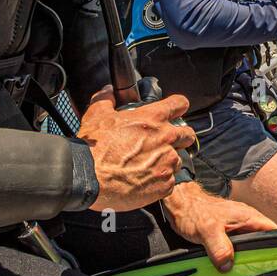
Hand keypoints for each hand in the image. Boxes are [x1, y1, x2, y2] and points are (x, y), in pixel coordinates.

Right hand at [77, 87, 195, 211]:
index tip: (175, 112)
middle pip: (188, 134)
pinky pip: (170, 182)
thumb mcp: (97, 115)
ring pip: (178, 160)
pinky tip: (145, 182)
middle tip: (165, 144)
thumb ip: (106, 100)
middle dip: (181, 137)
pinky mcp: (165, 184)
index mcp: (153, 118)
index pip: (180, 104)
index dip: (178, 107)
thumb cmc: (94, 147)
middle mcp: (166, 138)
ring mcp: (167, 162)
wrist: (88, 177)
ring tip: (147, 167)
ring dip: (167, 162)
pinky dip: (160, 182)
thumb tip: (108, 91)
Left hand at [163, 184, 276, 271]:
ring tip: (247, 272)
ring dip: (248, 256)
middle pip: (264, 240)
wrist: (179, 204)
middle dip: (264, 255)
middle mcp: (246, 221)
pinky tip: (231, 267)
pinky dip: (236, 256)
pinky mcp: (227, 233)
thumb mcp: (207, 231)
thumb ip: (219, 248)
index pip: (274, 231)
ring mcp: (237, 227)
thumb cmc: (194, 212)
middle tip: (261, 271)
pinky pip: (238, 246)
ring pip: (250, 244)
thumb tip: (228, 266)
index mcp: (249, 217)